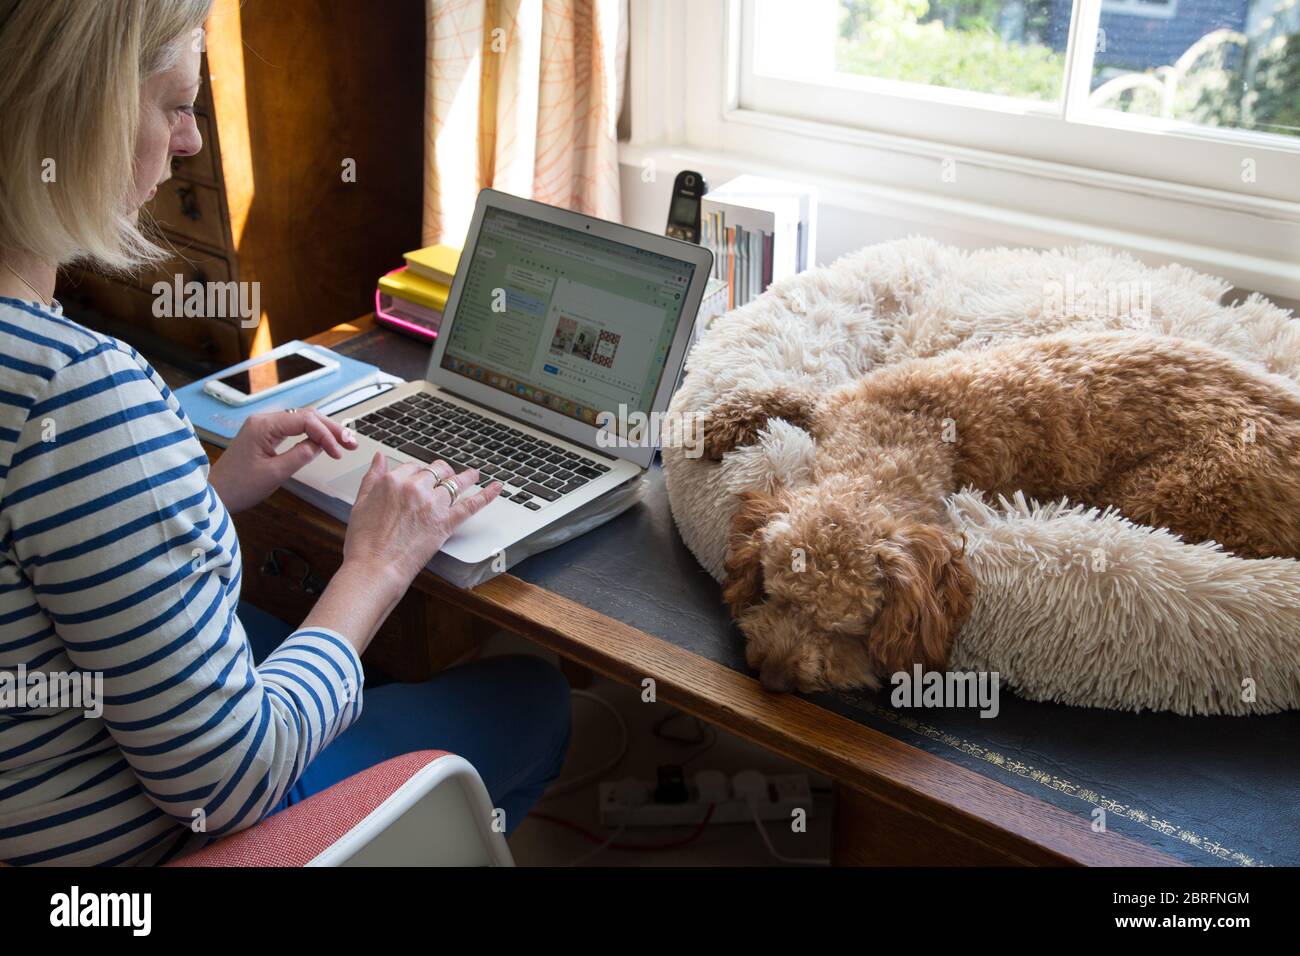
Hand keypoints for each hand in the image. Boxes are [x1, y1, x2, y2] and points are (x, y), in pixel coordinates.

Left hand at [208, 408, 357, 513]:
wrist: (216, 494)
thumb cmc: (239, 486)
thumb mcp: (275, 473)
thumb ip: (300, 455)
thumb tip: (320, 445)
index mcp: (264, 425)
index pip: (305, 421)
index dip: (326, 435)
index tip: (339, 452)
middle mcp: (264, 420)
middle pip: (306, 416)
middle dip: (331, 428)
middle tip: (352, 442)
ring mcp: (264, 426)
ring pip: (302, 421)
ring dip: (324, 431)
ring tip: (344, 442)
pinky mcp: (265, 435)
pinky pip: (293, 429)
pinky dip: (311, 434)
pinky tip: (324, 442)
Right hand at [342, 453, 501, 592]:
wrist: (375, 567)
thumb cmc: (365, 542)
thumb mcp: (360, 502)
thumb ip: (372, 477)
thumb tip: (379, 458)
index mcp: (393, 481)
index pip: (413, 467)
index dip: (418, 473)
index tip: (422, 478)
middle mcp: (415, 488)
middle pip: (435, 471)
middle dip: (442, 472)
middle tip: (446, 475)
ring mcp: (433, 504)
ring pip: (455, 483)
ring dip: (466, 477)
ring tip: (473, 475)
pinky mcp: (446, 522)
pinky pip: (471, 504)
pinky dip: (486, 495)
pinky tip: (496, 488)